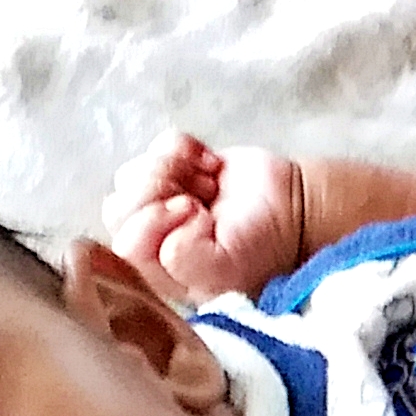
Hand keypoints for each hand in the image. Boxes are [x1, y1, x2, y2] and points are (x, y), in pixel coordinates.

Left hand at [101, 130, 306, 302]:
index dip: (153, 222)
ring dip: (174, 170)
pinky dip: (185, 147)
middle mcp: (152, 237)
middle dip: (159, 193)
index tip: (194, 213)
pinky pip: (156, 145)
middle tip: (197, 199)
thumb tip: (166, 221)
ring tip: (208, 185)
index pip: (125, 242)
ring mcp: (160, 200)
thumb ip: (184, 260)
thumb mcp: (226, 270)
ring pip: (132, 173)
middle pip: (119, 206)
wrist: (296, 210)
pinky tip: (211, 166)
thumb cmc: (263, 248)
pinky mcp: (174, 166)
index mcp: (159, 270)